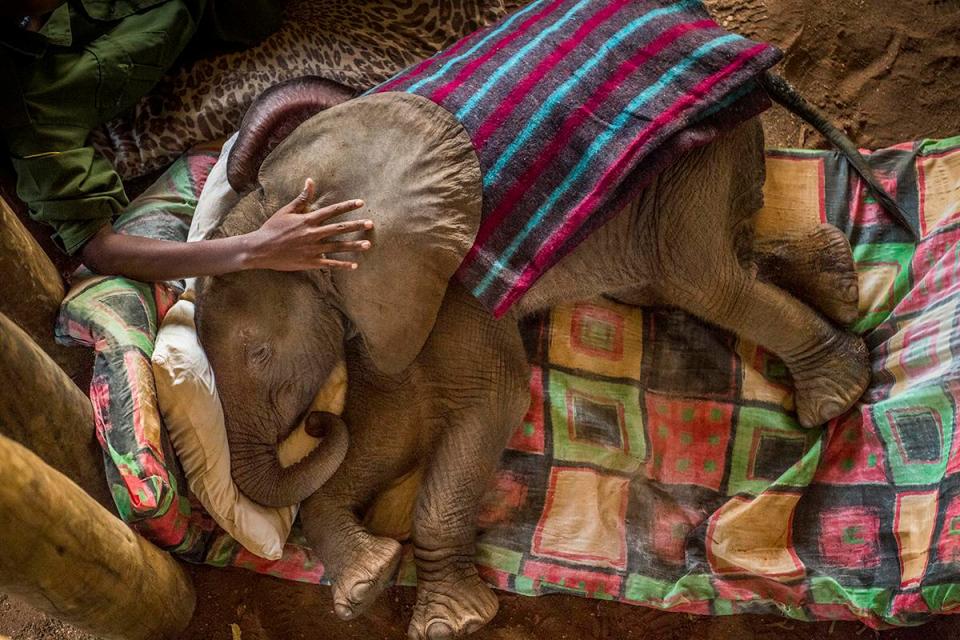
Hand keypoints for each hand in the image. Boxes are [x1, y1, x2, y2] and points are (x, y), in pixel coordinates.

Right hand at [244, 178, 372, 270]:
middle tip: (370, 224)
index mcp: (308, 220)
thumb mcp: (286, 211)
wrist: (260, 249)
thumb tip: (310, 181)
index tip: (361, 203)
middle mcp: (312, 233)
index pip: (332, 211)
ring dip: (354, 246)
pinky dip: (342, 265)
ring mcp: (312, 249)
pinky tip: (354, 265)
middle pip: (339, 228)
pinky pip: (329, 263)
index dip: (347, 206)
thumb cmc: (272, 228)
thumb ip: (302, 198)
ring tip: (367, 245)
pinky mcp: (310, 262)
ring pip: (337, 247)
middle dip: (356, 226)